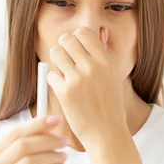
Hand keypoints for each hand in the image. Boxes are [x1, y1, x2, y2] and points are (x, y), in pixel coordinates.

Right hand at [0, 115, 67, 163]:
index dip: (37, 124)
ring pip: (31, 162)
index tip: (56, 120)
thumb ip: (25, 147)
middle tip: (64, 140)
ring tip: (64, 156)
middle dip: (47, 140)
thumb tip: (51, 125)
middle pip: (23, 146)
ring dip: (52, 156)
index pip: (15, 134)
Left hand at [47, 26, 127, 147]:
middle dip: (63, 48)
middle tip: (67, 61)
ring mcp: (78, 79)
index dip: (76, 39)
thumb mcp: (112, 76)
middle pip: (66, 39)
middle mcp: (92, 66)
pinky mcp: (65, 92)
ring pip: (55, 53)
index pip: (83, 32)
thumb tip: (101, 30)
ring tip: (64, 73)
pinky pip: (51, 74)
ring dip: (57, 62)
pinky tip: (63, 89)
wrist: (107, 133)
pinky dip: (54, 81)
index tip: (77, 50)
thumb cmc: (110, 104)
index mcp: (105, 60)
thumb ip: (103, 53)